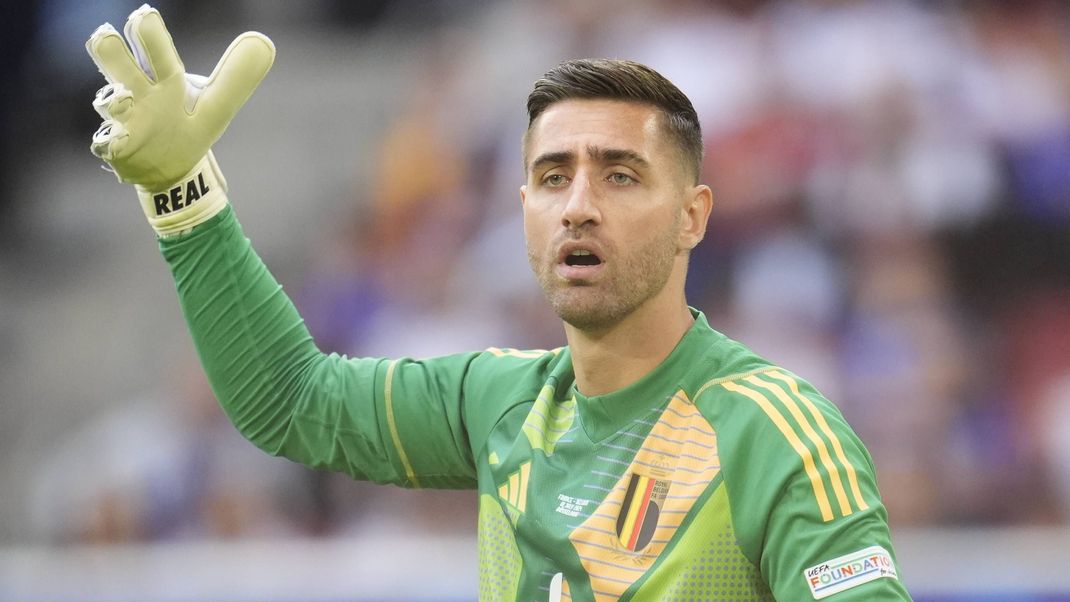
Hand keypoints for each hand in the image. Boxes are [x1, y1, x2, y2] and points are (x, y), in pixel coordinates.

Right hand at [86, 4, 274, 235]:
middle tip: (105, 35)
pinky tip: (113, 140)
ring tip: (118, 95)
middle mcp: (139, 94)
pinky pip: (108, 143)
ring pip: (110, 103)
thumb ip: (236, 77)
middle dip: (114, 54)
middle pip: (122, 68)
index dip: (151, 37)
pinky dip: (110, 141)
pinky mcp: (117, 149)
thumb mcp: (216, 105)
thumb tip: (264, 43)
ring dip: (111, 98)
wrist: (169, 168)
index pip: (159, 54)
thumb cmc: (188, 125)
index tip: (144, 16)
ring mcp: (125, 120)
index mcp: (165, 80)